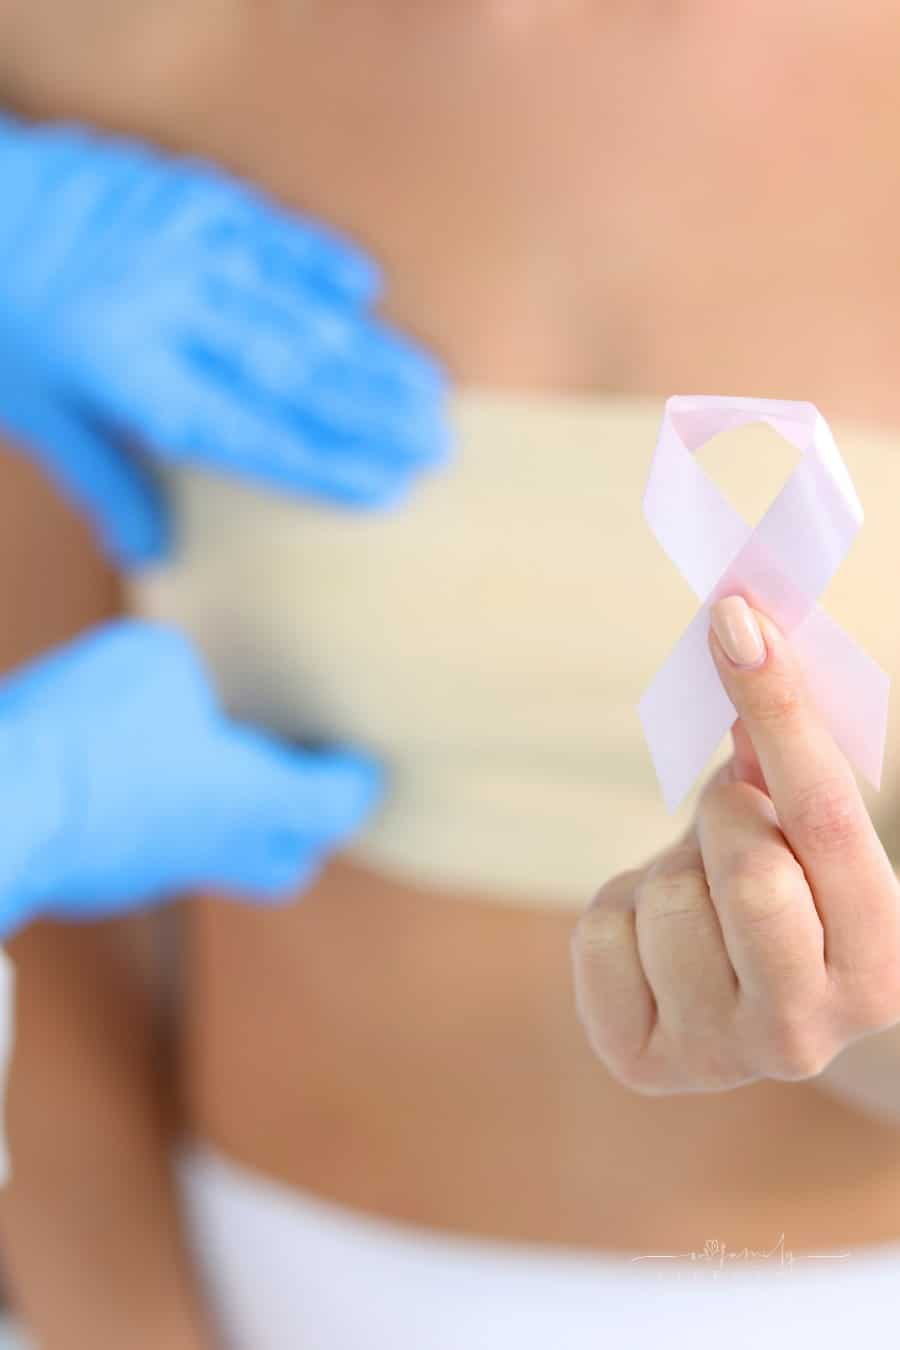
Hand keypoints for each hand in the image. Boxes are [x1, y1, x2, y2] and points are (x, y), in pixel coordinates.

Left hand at [0, 114, 448, 564]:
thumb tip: (154, 557)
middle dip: (370, 412)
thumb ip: (103, 480)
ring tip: (428, 386)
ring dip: (367, 349)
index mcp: (127, 371)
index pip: (248, 431)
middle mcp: (167, 308)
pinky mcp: (187, 196)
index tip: (385, 485)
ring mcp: (182, 244)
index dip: (322, 462)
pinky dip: (318, 260)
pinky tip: (367, 289)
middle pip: (291, 371)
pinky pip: (269, 231)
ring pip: (295, 306)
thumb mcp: (36, 413)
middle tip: (436, 442)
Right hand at [0, 621, 380, 935]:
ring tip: (200, 761)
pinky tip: (127, 775)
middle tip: (293, 776)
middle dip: (300, 825)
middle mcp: (209, 848)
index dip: (355, 781)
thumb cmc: (83, 730)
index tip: (362, 763)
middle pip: (286, 863)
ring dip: (218, 818)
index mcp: (249, 798)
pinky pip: (144, 851)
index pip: (335, 806)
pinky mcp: (93, 874)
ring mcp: (147, 871)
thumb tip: (180, 696)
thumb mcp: (154, 662)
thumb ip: (189, 677)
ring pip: (209, 859)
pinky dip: (152, 818)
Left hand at [572, 595, 899, 1093]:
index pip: (829, 819)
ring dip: (671, 868)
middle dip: (726, 818)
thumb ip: (783, 750)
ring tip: (696, 894)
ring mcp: (725, 1054)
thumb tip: (738, 626)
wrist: (742, 997)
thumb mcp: (801, 831)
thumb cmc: (785, 889)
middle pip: (750, 870)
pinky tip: (654, 936)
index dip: (779, 709)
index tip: (735, 619)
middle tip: (729, 826)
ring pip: (669, 898)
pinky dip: (620, 908)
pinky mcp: (641, 1059)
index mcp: (883, 960)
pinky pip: (601, 931)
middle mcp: (813, 1027)